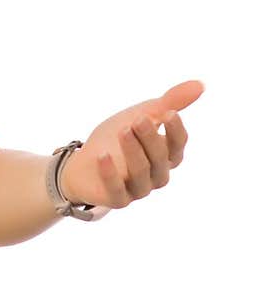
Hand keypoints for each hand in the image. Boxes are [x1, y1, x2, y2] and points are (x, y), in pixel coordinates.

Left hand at [59, 79, 203, 210]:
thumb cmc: (118, 137)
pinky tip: (102, 155)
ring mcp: (138, 189)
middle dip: (150, 138)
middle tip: (139, 119)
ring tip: (123, 130)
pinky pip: (117, 190)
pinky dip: (110, 173)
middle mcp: (157, 174)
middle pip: (160, 158)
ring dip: (133, 152)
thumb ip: (170, 102)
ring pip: (141, 173)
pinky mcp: (117, 199)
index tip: (168, 112)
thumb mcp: (142, 114)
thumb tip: (200, 84)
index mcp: (166, 155)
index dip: (176, 131)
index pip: (178, 145)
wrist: (84, 162)